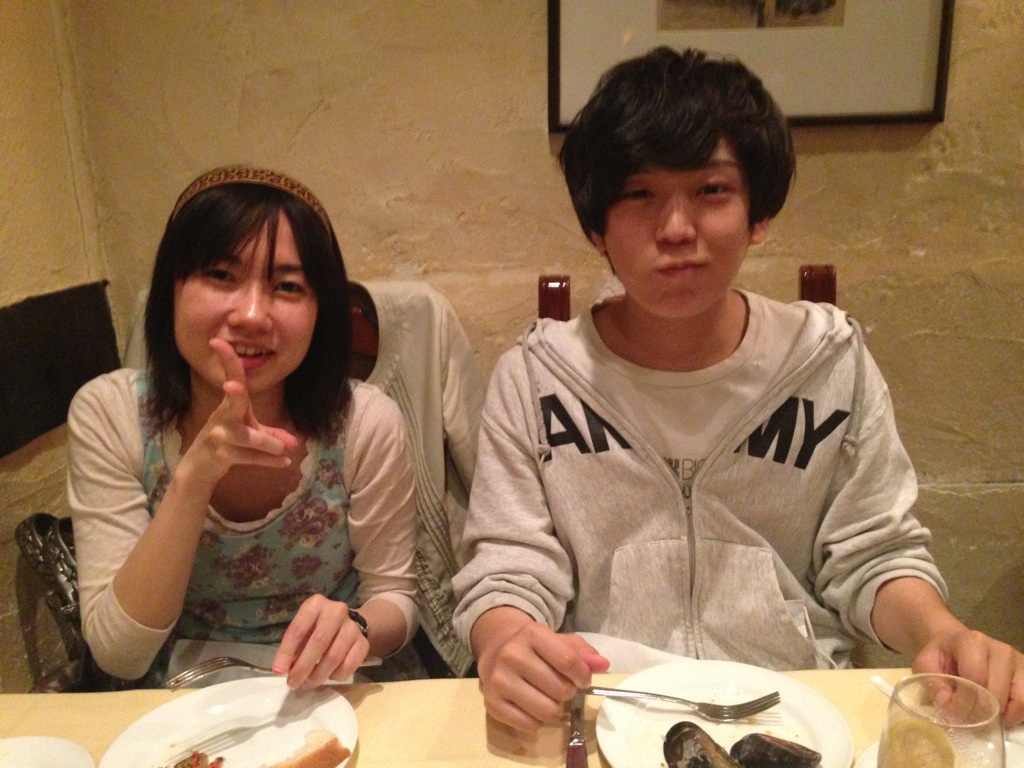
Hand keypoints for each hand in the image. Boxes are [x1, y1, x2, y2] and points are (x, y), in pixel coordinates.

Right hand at [180, 338, 298, 485]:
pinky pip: (248, 458)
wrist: (200, 467)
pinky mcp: (220, 455)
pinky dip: (268, 461)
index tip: (216, 341)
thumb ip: (270, 435)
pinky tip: (284, 463)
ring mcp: (220, 436)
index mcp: (230, 405)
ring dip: (267, 443)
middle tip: (232, 387)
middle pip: (232, 404)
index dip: (226, 360)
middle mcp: (223, 417)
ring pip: (246, 437)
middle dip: (234, 396)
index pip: (232, 378)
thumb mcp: (248, 432)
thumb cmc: (226, 441)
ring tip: (285, 450)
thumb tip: (293, 443)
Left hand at [271, 594, 370, 688]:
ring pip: (334, 656)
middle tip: (293, 683)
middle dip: (303, 667)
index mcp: (316, 604)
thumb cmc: (317, 628)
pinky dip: (336, 675)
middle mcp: (336, 611)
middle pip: (319, 642)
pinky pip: (350, 665)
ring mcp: (353, 626)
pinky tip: (329, 676)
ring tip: (308, 684)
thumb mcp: (303, 630)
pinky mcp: (364, 642)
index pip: (298, 628)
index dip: (286, 651)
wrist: (348, 625)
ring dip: (318, 675)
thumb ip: (293, 648)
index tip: (278, 671)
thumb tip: (284, 670)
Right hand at [472, 608, 609, 731]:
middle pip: (560, 690)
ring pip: (547, 711)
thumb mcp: (559, 641)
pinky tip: (531, 705)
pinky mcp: (491, 702)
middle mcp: (512, 654)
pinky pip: (529, 725)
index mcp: (532, 634)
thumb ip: (583, 653)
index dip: (583, 676)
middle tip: (559, 685)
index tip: (582, 680)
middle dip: (567, 691)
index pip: (568, 661)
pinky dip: (536, 720)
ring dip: (553, 708)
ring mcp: (498, 679)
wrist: (497, 650)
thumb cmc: (535, 648)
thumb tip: (603, 665)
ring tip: (546, 695)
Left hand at [912, 628, 1023, 726]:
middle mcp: (1001, 650)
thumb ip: (932, 682)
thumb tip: (947, 702)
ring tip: (983, 715)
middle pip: (997, 693)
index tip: (951, 709)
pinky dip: (1015, 715)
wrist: (955, 646)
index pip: (975, 680)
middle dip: (979, 712)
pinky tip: (999, 715)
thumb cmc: (942, 657)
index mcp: (973, 642)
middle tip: (967, 718)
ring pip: (1018, 701)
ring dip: (999, 715)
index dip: (963, 701)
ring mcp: (1019, 662)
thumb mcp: (926, 664)